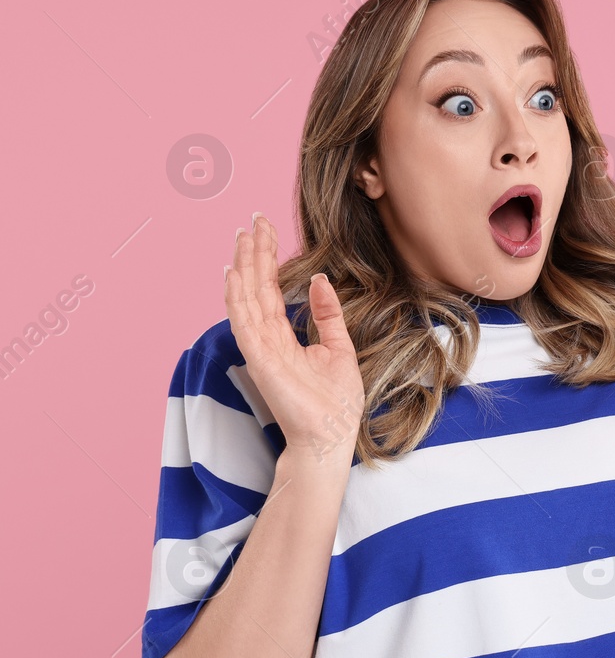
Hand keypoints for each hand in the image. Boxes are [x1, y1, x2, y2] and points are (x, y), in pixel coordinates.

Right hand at [224, 215, 365, 461]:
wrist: (332, 436)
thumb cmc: (335, 400)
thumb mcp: (338, 348)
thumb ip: (327, 315)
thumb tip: (321, 279)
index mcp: (283, 336)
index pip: (270, 290)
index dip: (266, 259)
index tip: (265, 229)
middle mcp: (267, 339)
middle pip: (255, 288)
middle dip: (253, 254)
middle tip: (253, 221)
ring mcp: (260, 349)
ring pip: (246, 299)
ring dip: (244, 267)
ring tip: (244, 236)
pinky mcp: (260, 360)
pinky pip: (244, 323)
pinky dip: (237, 298)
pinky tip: (234, 274)